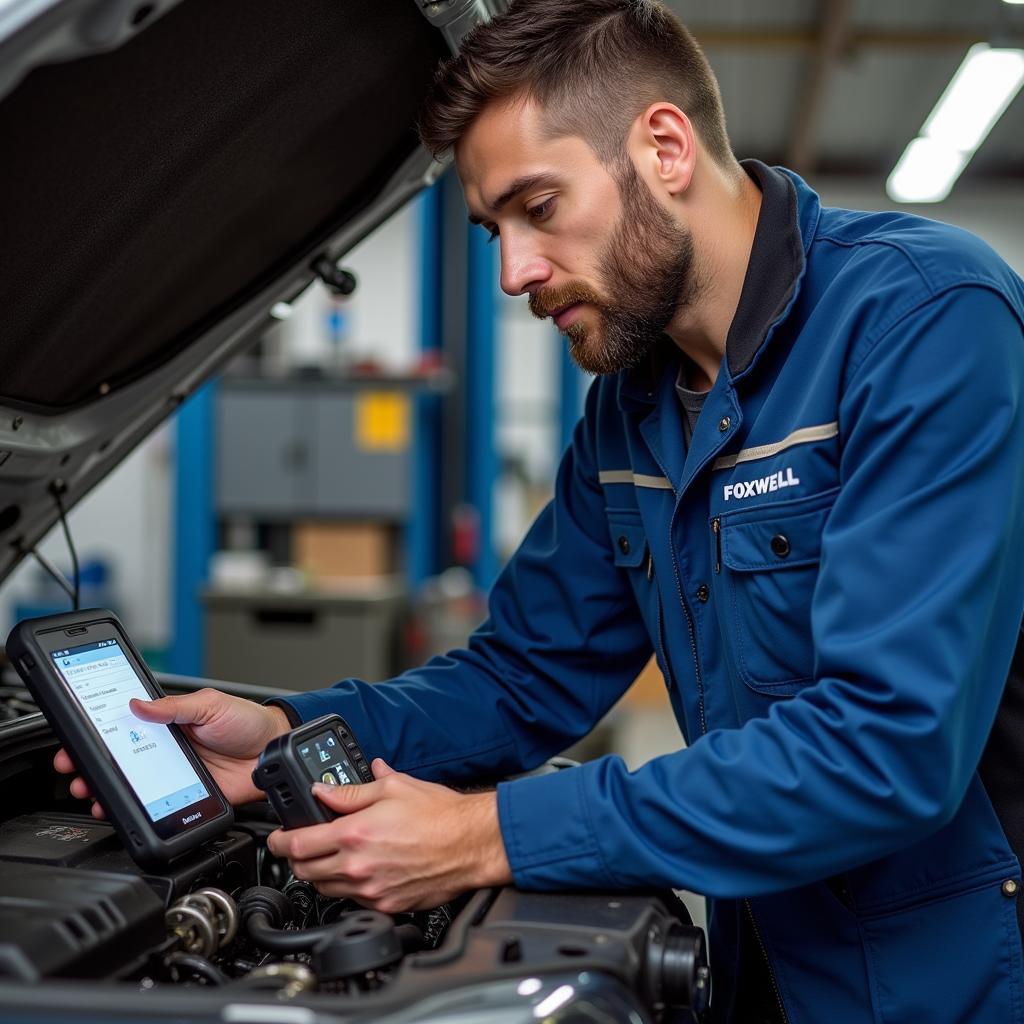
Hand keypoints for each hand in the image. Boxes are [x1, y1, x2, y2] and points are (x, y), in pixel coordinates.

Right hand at [53, 688, 292, 817]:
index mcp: (170, 723)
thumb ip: (175, 707)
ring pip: (134, 785)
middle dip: (93, 766)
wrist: (273, 749)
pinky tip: (124, 810)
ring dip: (109, 790)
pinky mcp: (186, 795)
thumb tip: (138, 704)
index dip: (100, 735)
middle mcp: (168, 749)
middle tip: (74, 770)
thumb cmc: (247, 720)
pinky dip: (138, 810)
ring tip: (91, 792)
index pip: (127, 727)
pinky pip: (157, 805)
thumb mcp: (210, 704)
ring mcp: (175, 773)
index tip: (77, 741)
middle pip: (123, 759)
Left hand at [266, 759, 511, 912]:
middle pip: (305, 871)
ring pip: (325, 889)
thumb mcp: (393, 788)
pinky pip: (352, 900)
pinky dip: (347, 887)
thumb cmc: (440, 816)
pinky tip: (359, 871)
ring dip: (320, 874)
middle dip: (295, 859)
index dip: (278, 841)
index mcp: (354, 834)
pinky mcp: (386, 904)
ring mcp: (371, 890)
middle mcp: (358, 866)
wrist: (471, 844)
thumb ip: (352, 791)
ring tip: (330, 857)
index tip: (276, 837)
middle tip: (299, 847)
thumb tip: (325, 791)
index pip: (296, 845)